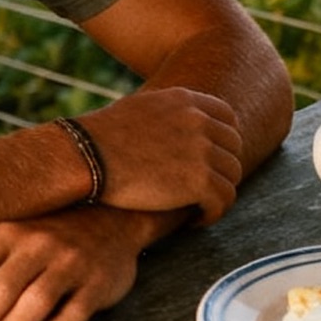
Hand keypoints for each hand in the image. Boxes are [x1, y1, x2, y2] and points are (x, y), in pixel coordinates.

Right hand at [80, 86, 244, 223]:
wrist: (87, 156)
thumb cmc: (104, 136)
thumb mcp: (141, 107)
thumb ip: (168, 110)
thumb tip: (179, 120)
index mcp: (185, 100)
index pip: (227, 116)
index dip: (225, 139)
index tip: (213, 157)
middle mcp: (198, 120)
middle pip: (234, 147)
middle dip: (222, 168)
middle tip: (204, 186)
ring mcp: (202, 150)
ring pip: (231, 177)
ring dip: (217, 194)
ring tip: (198, 206)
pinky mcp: (199, 181)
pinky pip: (222, 201)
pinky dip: (211, 214)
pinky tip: (193, 220)